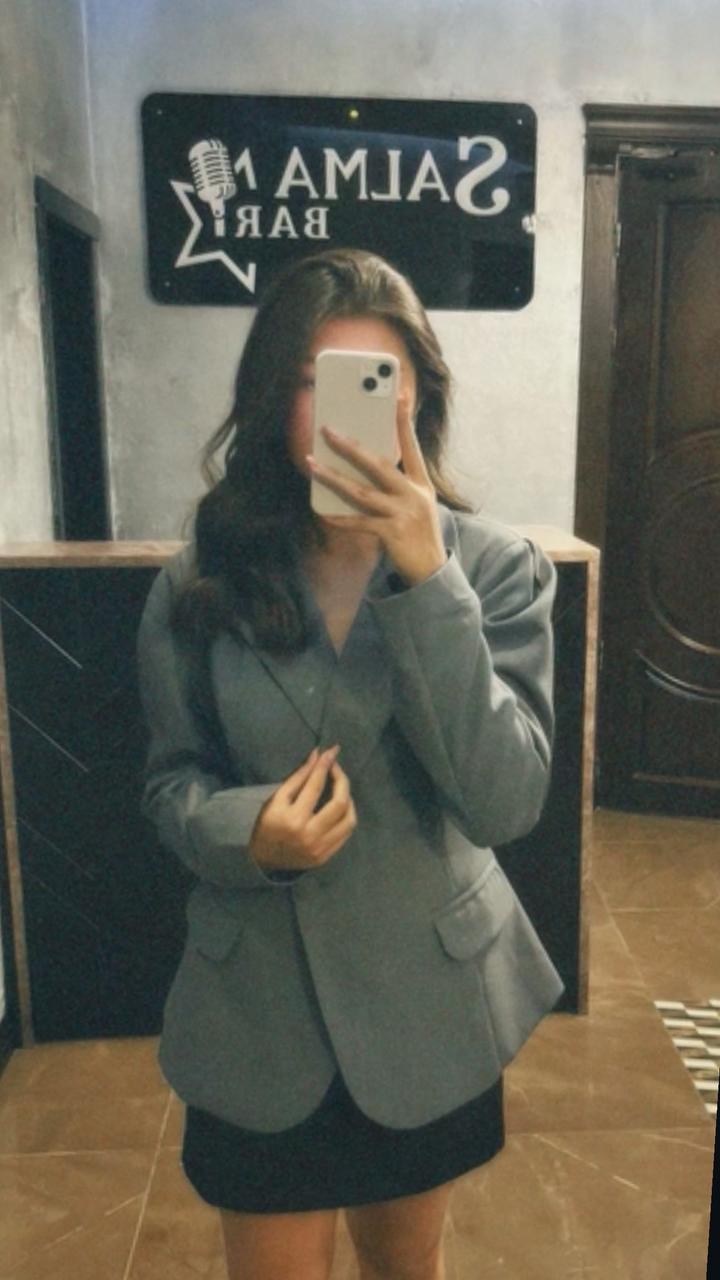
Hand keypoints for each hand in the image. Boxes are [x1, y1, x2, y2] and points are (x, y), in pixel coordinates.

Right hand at [249, 746, 356, 872]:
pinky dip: (347, 817)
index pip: (316, 785)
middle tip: (337, 769)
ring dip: (349, 800)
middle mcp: (309, 834)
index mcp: (293, 818)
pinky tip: (341, 808)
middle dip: (342, 780)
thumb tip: (317, 755)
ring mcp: (319, 848)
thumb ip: (298, 777)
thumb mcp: (277, 798)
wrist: (261, 858)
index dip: (325, 765)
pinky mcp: (325, 857)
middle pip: (339, 803)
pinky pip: (346, 834)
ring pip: (348, 820)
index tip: (331, 752)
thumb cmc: (267, 824)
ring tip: (341, 790)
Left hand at [306, 397, 446, 585]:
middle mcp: (414, 496)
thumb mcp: (417, 502)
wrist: (432, 571)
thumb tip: (363, 461)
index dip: (404, 422)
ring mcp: (403, 515)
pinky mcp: (391, 535)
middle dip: (351, 446)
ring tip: (311, 463)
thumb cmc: (418, 531)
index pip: (412, 447)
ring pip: (362, 492)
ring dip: (333, 477)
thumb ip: (397, 483)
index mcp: (422, 484)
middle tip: (328, 430)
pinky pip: (358, 523)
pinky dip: (339, 517)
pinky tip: (322, 511)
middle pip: (380, 465)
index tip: (398, 395)